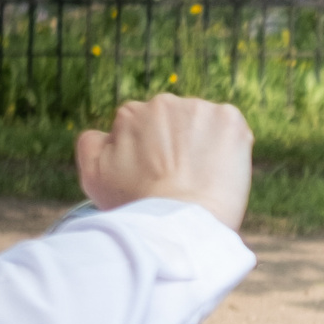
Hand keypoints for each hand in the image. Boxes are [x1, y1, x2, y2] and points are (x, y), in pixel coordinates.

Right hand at [76, 95, 253, 231]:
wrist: (181, 221)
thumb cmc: (135, 204)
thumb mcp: (94, 175)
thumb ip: (92, 143)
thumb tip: (106, 132)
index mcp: (129, 112)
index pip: (142, 128)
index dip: (150, 156)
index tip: (155, 176)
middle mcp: (163, 102)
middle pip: (174, 124)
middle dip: (176, 147)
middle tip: (178, 179)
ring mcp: (199, 108)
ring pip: (202, 125)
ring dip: (203, 145)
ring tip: (199, 177)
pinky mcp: (230, 119)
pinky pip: (231, 128)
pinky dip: (229, 146)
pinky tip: (219, 170)